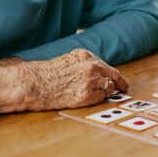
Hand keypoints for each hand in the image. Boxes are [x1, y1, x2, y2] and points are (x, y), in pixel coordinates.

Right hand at [0, 49, 128, 114]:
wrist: (34, 84)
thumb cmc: (46, 75)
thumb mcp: (68, 61)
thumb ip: (85, 65)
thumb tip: (100, 75)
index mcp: (86, 55)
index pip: (107, 66)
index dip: (116, 76)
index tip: (123, 83)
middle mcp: (91, 65)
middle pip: (113, 76)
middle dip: (118, 84)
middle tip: (123, 90)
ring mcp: (91, 80)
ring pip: (108, 89)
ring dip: (104, 93)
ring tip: (90, 96)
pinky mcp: (88, 95)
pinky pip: (100, 99)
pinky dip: (97, 101)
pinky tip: (84, 100)